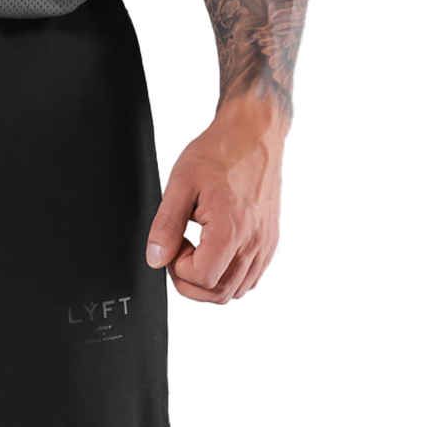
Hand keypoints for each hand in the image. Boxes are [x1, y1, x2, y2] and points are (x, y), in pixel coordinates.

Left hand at [146, 104, 285, 307]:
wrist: (253, 134)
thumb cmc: (220, 152)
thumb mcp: (181, 183)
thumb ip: (166, 224)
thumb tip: (155, 257)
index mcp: (231, 229)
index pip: (202, 277)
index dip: (178, 268)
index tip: (173, 245)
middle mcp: (253, 242)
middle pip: (220, 292)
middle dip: (190, 282)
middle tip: (179, 254)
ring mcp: (266, 244)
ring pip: (238, 291)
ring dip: (210, 284)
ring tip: (196, 254)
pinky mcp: (271, 241)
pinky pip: (253, 278)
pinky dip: (231, 278)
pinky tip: (216, 257)